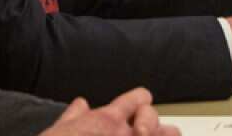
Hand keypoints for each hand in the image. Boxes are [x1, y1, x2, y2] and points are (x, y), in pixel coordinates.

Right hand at [41, 88, 178, 135]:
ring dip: (162, 134)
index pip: (137, 98)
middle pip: (154, 117)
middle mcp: (127, 133)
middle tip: (143, 131)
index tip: (139, 103)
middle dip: (152, 122)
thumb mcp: (61, 130)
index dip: (139, 100)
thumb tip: (81, 104)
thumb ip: (75, 115)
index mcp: (108, 119)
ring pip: (170, 134)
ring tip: (150, 135)